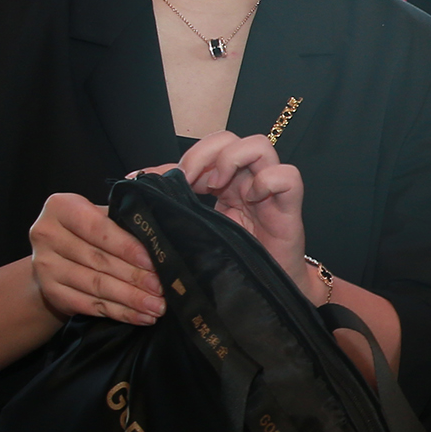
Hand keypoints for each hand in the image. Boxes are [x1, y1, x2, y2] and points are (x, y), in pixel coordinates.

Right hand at [30, 193, 161, 323]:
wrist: (57, 255)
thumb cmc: (88, 231)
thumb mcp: (100, 216)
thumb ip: (123, 225)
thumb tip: (160, 247)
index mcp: (61, 208)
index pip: (98, 229)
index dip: (127, 247)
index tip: (152, 263)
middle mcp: (46, 235)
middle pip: (98, 260)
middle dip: (135, 277)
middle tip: (161, 289)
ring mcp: (45, 266)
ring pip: (95, 285)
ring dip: (130, 299)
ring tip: (156, 306)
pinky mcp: (50, 292)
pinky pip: (89, 306)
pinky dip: (119, 312)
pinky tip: (140, 316)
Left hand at [168, 134, 306, 284]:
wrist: (263, 293)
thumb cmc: (236, 260)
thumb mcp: (200, 227)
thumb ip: (176, 200)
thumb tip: (140, 177)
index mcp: (227, 183)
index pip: (208, 148)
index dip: (188, 158)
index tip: (167, 181)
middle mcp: (248, 180)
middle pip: (229, 138)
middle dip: (203, 154)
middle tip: (191, 181)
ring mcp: (270, 191)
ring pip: (260, 145)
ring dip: (232, 159)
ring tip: (218, 187)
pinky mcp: (290, 207)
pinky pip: (288, 175)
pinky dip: (268, 180)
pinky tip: (252, 198)